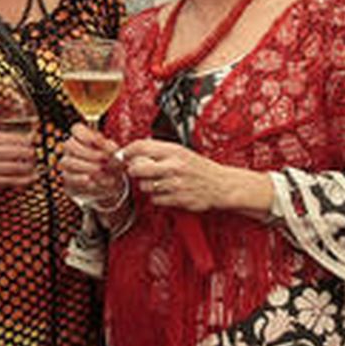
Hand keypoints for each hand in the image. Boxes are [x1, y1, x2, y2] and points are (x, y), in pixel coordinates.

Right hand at [0, 130, 37, 189]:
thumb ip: (2, 137)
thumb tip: (26, 138)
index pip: (14, 138)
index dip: (27, 141)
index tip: (33, 142)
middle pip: (18, 152)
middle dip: (31, 153)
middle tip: (34, 154)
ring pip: (17, 167)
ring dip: (29, 166)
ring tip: (33, 165)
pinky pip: (12, 180)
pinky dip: (25, 180)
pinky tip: (31, 178)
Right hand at [58, 122, 126, 204]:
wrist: (107, 183)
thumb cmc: (111, 164)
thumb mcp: (114, 155)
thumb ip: (113, 150)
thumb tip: (113, 151)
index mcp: (82, 137)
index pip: (76, 129)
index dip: (88, 135)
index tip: (103, 142)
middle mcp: (71, 148)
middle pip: (70, 144)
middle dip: (89, 152)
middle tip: (105, 159)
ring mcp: (67, 163)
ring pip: (67, 161)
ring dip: (85, 166)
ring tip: (100, 170)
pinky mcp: (67, 178)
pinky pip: (68, 177)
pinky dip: (80, 179)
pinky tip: (92, 181)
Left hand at [117, 139, 243, 212]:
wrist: (221, 185)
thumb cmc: (200, 168)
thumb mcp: (182, 152)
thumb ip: (160, 151)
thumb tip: (135, 151)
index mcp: (173, 151)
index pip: (141, 146)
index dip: (127, 151)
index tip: (123, 155)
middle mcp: (173, 166)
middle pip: (136, 168)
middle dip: (133, 171)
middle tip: (137, 171)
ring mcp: (174, 184)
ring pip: (144, 186)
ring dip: (146, 186)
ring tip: (157, 182)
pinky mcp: (177, 199)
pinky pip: (155, 199)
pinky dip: (157, 197)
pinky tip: (166, 192)